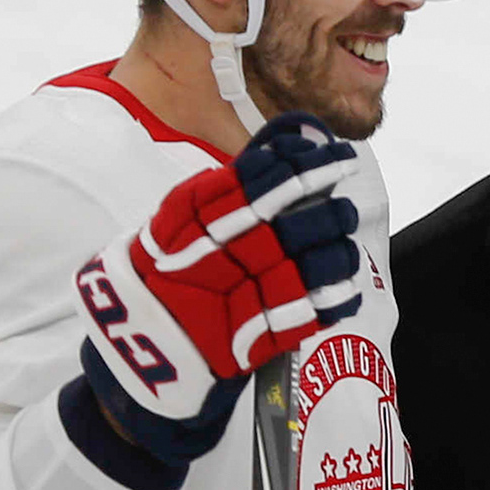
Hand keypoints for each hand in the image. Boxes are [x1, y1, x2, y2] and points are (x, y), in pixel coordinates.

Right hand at [75, 113, 362, 463]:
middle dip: (330, 215)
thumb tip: (281, 149)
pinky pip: (312, 316)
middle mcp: (226, 256)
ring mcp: (244, 300)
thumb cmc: (171, 261)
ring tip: (344, 246)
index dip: (306, 168)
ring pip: (311, 270)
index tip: (338, 157)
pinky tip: (345, 287)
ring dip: (338, 254)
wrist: (143, 332)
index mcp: (200, 218)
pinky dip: (337, 299)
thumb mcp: (182, 213)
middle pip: (296, 228)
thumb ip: (229, 184)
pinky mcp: (260, 339)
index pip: (265, 183)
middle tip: (343, 208)